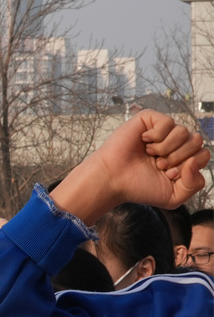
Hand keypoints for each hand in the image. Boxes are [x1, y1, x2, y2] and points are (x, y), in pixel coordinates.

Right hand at [53, 111, 209, 223]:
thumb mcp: (174, 196)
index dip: (189, 166)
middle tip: (159, 164)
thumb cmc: (138, 187)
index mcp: (182, 158)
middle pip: (197, 141)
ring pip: (184, 132)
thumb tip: (194, 161)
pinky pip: (168, 123)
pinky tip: (144, 142)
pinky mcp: (149, 120)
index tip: (168, 174)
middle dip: (179, 157)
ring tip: (150, 154)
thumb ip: (194, 184)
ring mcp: (162, 131)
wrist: (113, 180)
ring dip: (166, 148)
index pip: (203, 155)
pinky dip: (157, 136)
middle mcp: (174, 143)